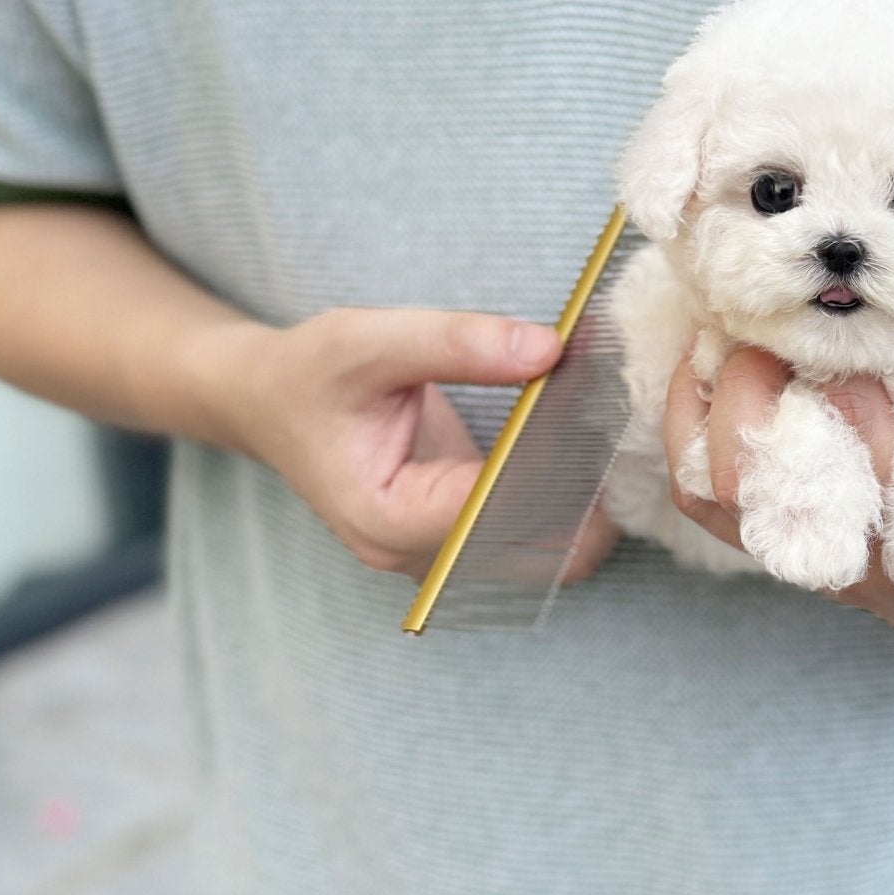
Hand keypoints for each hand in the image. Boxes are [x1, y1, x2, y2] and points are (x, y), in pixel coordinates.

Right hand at [205, 308, 619, 582]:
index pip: (499, 512)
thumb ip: (458, 343)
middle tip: (623, 426)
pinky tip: (585, 445)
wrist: (270, 400)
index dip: (557, 469)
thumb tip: (550, 348)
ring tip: (611, 434)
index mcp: (388, 519)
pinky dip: (563, 497)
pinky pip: (529, 534)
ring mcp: (439, 555)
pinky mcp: (459, 537)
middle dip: (584, 494)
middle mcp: (416, 555)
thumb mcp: (371, 339)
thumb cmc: (310, 372)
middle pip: (534, 550)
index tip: (598, 417)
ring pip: (543, 553)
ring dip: (583, 501)